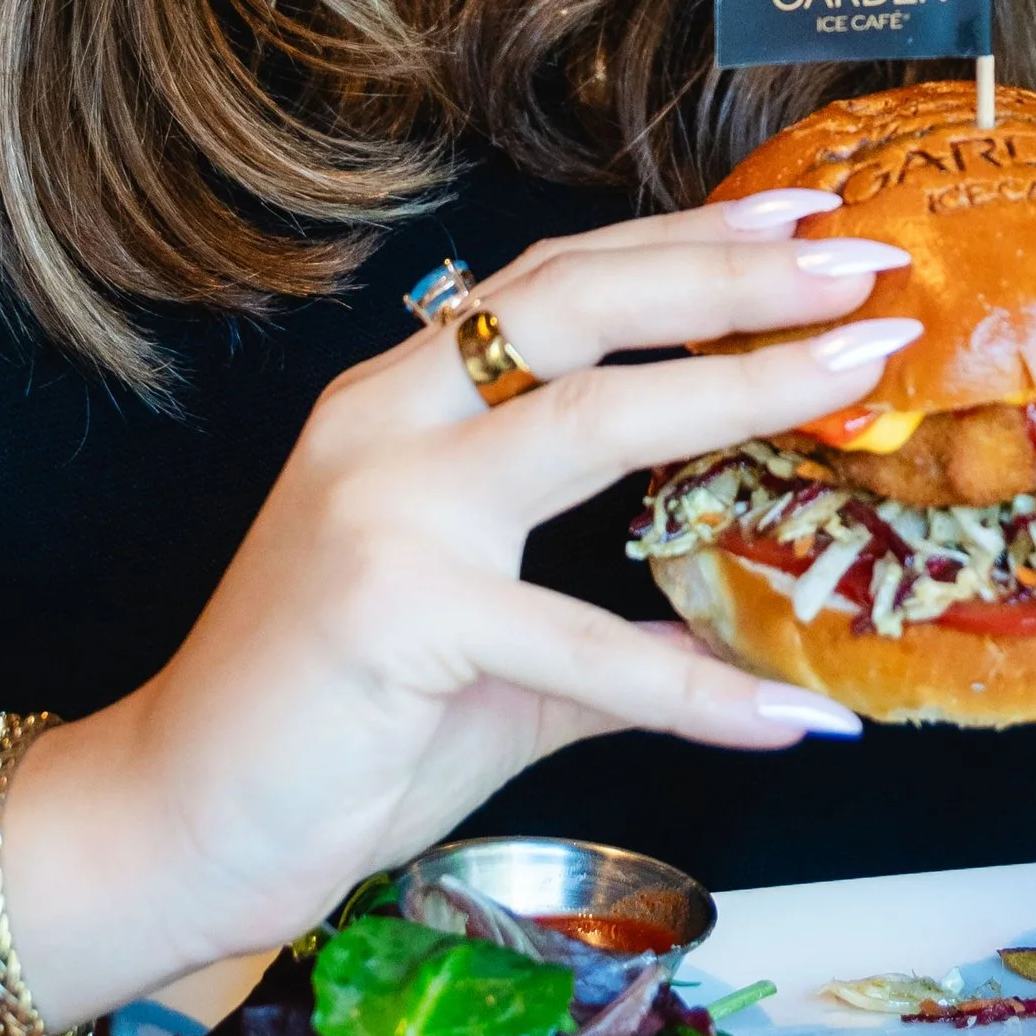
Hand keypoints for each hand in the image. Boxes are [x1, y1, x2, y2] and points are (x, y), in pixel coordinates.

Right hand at [7, 194, 919, 1002]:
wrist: (176, 822)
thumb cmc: (329, 729)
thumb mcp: (484, 642)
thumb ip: (604, 612)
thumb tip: (745, 626)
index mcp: (400, 401)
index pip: (557, 284)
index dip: (684, 240)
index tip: (805, 213)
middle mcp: (386, 422)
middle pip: (578, 306)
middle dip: (730, 270)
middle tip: (859, 260)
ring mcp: (385, 509)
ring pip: (592, 416)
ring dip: (743, 387)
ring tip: (859, 373)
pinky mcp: (395, 616)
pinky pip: (584, 644)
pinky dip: (700, 686)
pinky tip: (798, 713)